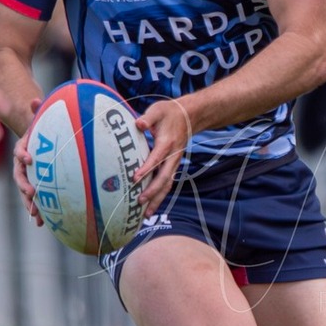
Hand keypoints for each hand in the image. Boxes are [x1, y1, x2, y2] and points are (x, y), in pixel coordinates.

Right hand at [11, 98, 43, 226]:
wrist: (41, 138)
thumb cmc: (43, 128)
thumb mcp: (41, 118)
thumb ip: (37, 110)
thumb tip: (35, 99)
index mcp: (23, 148)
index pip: (20, 152)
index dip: (23, 155)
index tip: (30, 159)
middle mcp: (23, 165)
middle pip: (21, 177)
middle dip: (25, 186)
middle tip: (32, 193)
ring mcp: (28, 176)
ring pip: (26, 191)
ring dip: (30, 203)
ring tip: (36, 215)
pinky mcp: (36, 185)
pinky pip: (36, 199)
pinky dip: (38, 211)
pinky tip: (42, 224)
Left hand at [132, 96, 193, 214]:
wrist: (189, 117)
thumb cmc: (169, 113)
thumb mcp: (158, 110)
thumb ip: (148, 118)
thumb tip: (139, 124)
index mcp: (167, 143)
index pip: (156, 159)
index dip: (146, 169)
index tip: (135, 179)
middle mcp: (172, 157)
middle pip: (164, 178)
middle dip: (152, 191)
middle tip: (140, 201)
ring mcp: (174, 163)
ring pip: (167, 184)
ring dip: (157, 199)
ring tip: (146, 214)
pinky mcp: (173, 166)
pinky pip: (167, 184)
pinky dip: (160, 196)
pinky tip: (151, 206)